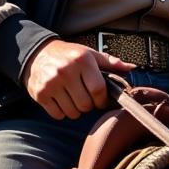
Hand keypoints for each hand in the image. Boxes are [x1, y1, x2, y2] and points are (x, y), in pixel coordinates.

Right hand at [21, 40, 135, 118]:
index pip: (98, 89)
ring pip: (73, 112)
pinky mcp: (41, 94)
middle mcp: (66, 71)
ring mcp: (52, 84)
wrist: (37, 53)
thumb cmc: (68, 55)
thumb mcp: (89, 54)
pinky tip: (62, 101)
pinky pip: (58, 115)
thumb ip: (110, 62)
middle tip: (85, 98)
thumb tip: (131, 67)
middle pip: (85, 104)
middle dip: (89, 105)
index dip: (102, 99)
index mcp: (81, 60)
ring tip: (73, 99)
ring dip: (76, 110)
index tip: (101, 100)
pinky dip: (62, 113)